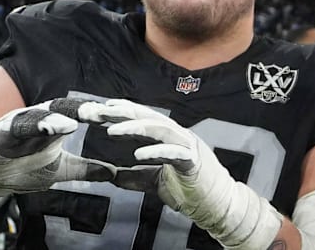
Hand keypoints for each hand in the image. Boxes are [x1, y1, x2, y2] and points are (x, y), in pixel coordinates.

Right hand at [0, 99, 116, 215]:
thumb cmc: (20, 168)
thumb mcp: (59, 171)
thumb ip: (85, 169)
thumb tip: (114, 172)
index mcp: (56, 124)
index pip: (83, 115)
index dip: (104, 116)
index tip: (127, 118)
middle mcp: (40, 117)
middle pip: (67, 109)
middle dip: (88, 110)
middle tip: (109, 113)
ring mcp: (20, 122)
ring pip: (43, 114)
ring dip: (60, 116)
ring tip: (77, 121)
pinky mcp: (1, 132)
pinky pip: (18, 126)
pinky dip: (34, 125)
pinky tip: (50, 128)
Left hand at [96, 99, 281, 248]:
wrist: (216, 206)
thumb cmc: (189, 190)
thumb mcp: (152, 181)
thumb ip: (134, 176)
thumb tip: (111, 175)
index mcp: (168, 137)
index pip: (141, 118)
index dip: (121, 112)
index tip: (99, 108)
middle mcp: (177, 135)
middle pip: (147, 117)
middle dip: (121, 113)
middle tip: (97, 111)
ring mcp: (187, 146)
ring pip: (159, 128)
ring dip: (134, 127)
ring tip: (112, 130)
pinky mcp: (193, 161)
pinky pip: (173, 152)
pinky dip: (155, 152)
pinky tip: (138, 154)